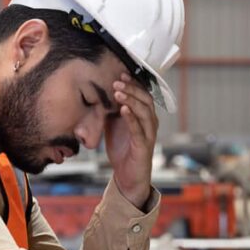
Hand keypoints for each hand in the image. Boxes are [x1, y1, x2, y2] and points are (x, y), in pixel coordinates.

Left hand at [105, 73, 157, 208]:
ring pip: (144, 112)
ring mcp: (148, 134)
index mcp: (144, 116)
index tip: (121, 73)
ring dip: (131, 100)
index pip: (143, 94)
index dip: (134, 83)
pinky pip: (138, 129)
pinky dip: (131, 118)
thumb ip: (110, 110)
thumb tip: (99, 94)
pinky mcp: (143, 146)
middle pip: (145, 99)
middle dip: (131, 88)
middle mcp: (150, 123)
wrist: (127, 176)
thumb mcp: (113, 125)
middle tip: (117, 80)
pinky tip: (123, 109)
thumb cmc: (122, 149)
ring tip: (118, 92)